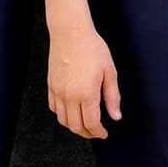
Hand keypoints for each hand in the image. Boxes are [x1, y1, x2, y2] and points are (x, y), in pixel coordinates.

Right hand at [47, 23, 119, 138]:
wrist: (70, 33)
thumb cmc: (92, 48)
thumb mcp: (109, 72)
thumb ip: (112, 97)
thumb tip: (116, 116)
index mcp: (87, 94)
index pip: (91, 123)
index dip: (98, 132)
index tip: (104, 133)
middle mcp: (70, 96)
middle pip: (76, 126)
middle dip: (87, 133)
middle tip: (95, 132)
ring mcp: (58, 92)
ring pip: (63, 120)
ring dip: (74, 126)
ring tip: (84, 124)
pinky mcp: (51, 86)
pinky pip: (54, 108)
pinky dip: (62, 115)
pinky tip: (71, 112)